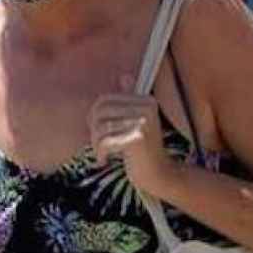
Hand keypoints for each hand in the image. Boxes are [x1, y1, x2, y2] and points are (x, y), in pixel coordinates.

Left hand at [90, 78, 174, 196]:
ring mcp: (143, 122)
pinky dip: (100, 153)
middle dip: (93, 129)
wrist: (159, 175)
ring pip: (100, 127)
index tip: (99, 132)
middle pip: (100, 111)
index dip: (95, 116)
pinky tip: (103, 161)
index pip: (105, 100)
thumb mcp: (137, 123)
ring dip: (96, 144)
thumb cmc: (143, 151)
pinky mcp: (137, 138)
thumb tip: (124, 76)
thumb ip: (129, 101)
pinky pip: (105, 141)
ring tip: (102, 154)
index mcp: (146, 100)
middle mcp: (146, 107)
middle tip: (99, 145)